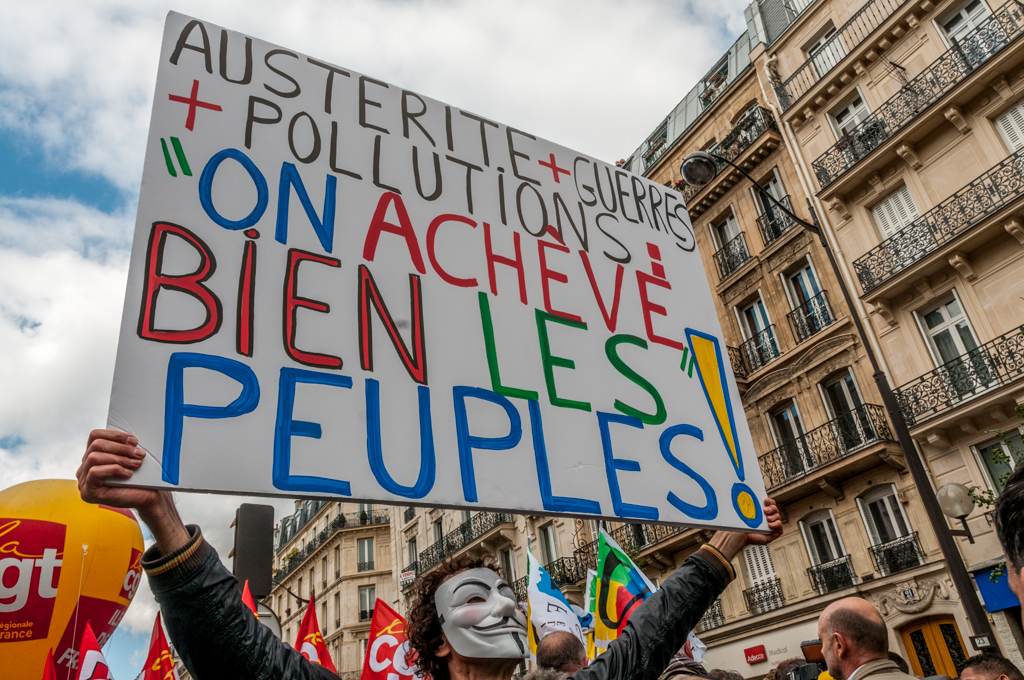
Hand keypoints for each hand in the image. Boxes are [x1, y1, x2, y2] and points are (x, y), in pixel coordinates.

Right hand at [78, 429, 189, 553]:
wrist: (149, 497)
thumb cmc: (142, 476)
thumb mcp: (132, 455)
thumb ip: (125, 444)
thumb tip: (128, 433)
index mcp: (93, 455)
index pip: (94, 436)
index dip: (114, 435)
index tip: (134, 440)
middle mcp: (84, 468)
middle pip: (95, 446)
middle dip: (120, 448)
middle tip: (139, 454)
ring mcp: (84, 481)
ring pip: (94, 458)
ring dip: (119, 458)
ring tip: (136, 464)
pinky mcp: (88, 493)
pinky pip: (95, 473)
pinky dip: (113, 470)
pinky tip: (127, 474)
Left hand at [743, 498, 782, 545]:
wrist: (739, 536)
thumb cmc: (740, 525)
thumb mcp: (745, 513)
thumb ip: (749, 504)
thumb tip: (746, 494)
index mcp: (761, 513)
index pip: (770, 504)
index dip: (770, 502)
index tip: (766, 500)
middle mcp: (766, 519)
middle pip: (775, 510)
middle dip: (772, 508)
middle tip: (765, 510)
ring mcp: (770, 527)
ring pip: (778, 518)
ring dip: (774, 517)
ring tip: (767, 519)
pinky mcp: (772, 535)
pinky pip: (780, 529)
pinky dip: (777, 525)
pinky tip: (770, 525)